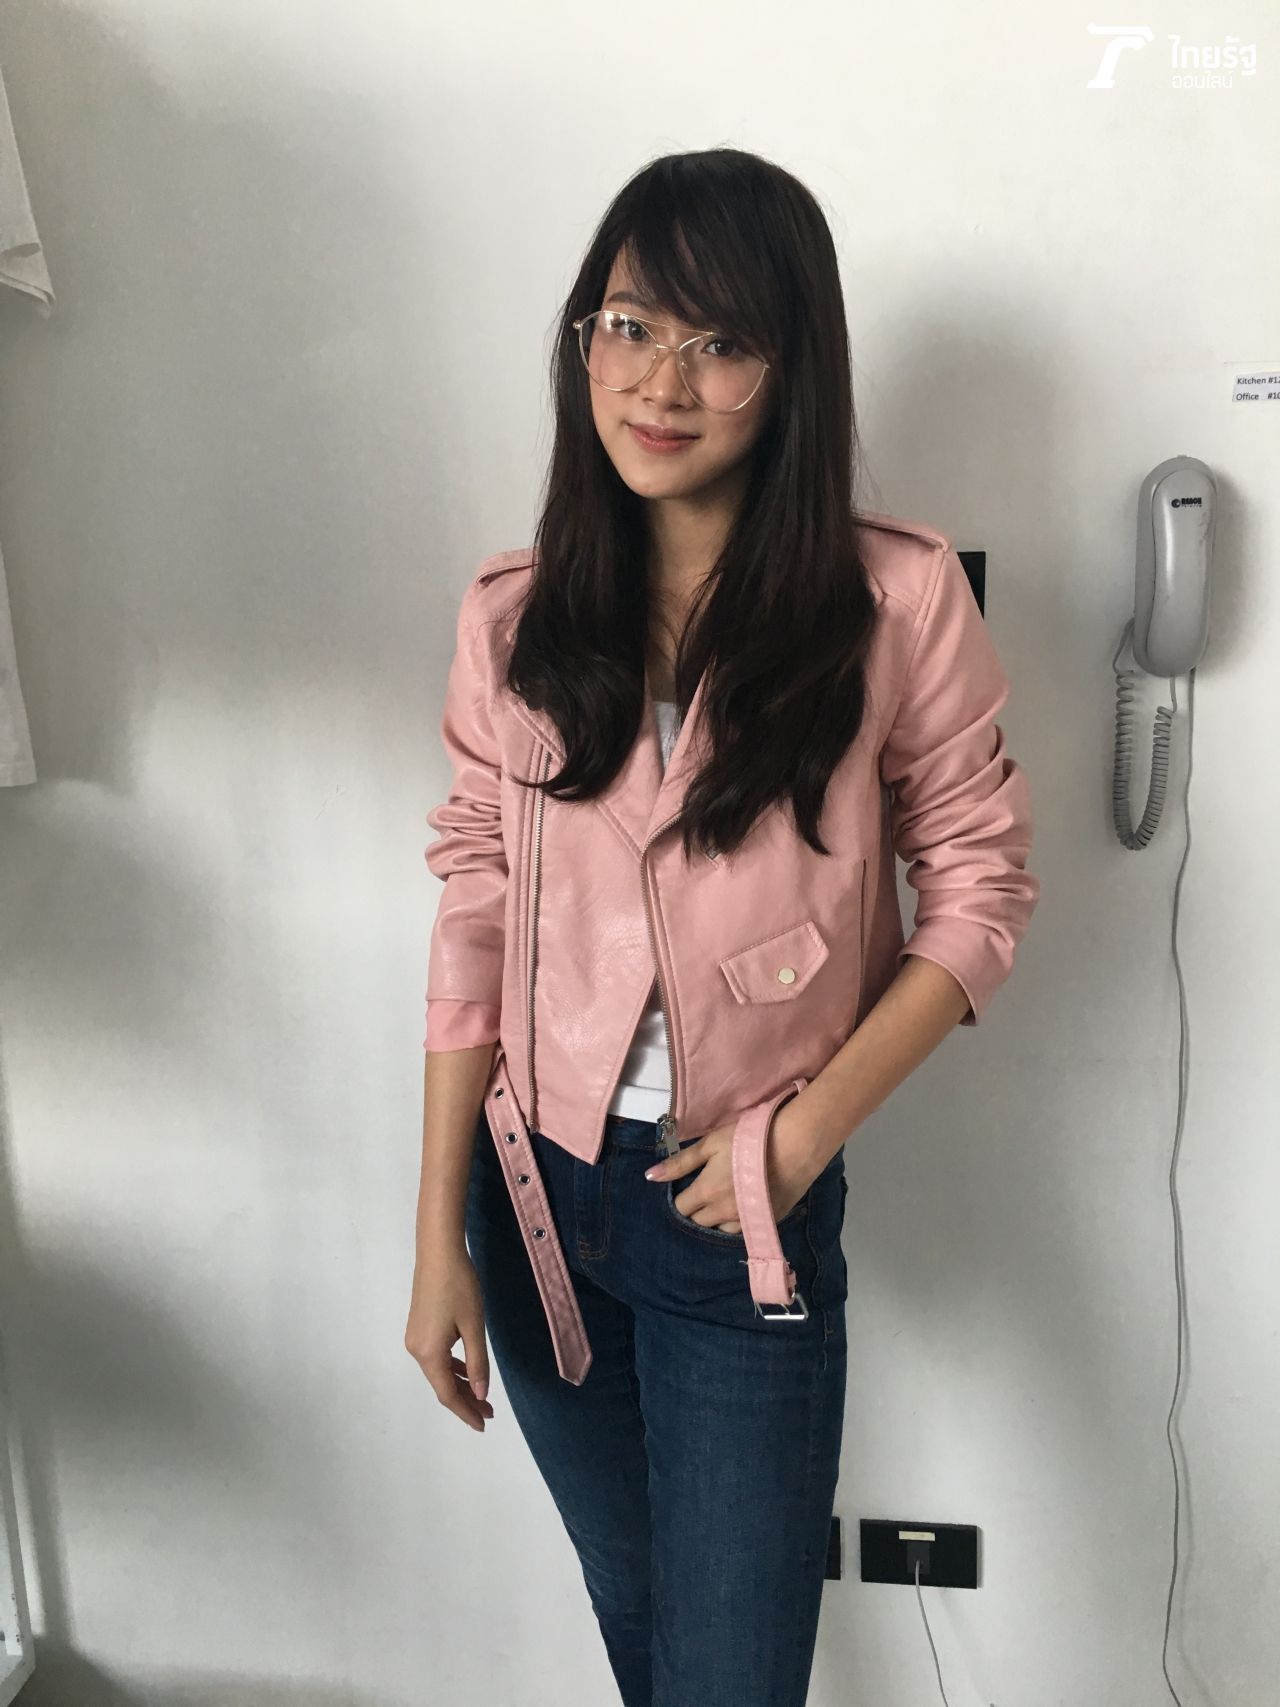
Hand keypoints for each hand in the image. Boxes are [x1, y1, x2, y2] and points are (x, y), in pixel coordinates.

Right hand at [405, 1242, 495, 1432]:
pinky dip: (452, 1367)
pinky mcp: (418, 1326)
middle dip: (465, 1400)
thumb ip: (477, 1362)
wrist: (438, 1252)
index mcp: (428, 1353)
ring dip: (460, 1384)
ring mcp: (415, 1338)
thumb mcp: (474, 1326)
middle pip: (441, 1385)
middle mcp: (416, 1350)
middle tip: (490, 1412)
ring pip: (438, 1371)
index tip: (484, 1425)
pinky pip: (435, 1357)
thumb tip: (480, 1394)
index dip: (465, 1412)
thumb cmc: (459, 1287)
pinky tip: (467, 1368)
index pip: (447, 1394)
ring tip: (482, 1395)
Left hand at [647, 1096, 822, 1233]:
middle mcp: (722, 1214)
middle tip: (705, 1190)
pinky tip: (742, 1206)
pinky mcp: (766, 1222)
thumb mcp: (711, 1144)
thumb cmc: (748, 1138)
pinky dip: (737, 1221)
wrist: (796, 1145)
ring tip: (723, 1199)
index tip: (687, 1186)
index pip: (680, 1208)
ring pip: (720, 1229)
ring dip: (716, 1218)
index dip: (681, 1197)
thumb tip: (650, 1177)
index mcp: (705, 1193)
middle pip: (698, 1222)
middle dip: (697, 1209)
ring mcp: (745, 1221)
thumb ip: (680, 1162)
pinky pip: (742, 1230)